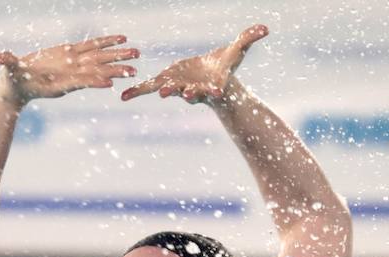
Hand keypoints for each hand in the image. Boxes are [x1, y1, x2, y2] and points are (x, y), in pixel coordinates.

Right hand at [0, 34, 138, 102]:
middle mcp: (71, 74)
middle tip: (135, 70)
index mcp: (59, 82)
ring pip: (100, 60)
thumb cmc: (14, 80)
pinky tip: (122, 40)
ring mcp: (74, 64)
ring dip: (119, 57)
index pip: (78, 81)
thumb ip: (6, 63)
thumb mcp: (9, 71)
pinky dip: (107, 44)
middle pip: (97, 71)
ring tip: (137, 54)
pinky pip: (94, 48)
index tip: (108, 83)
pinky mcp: (72, 54)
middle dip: (116, 70)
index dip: (92, 82)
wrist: (19, 84)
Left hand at [120, 24, 267, 104]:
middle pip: (191, 92)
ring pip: (170, 90)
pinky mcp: (165, 82)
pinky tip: (123, 96)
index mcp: (211, 83)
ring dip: (164, 91)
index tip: (216, 90)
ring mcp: (178, 87)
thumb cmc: (225, 66)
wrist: (210, 79)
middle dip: (188, 93)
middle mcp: (194, 89)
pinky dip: (137, 92)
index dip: (215, 88)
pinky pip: (149, 88)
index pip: (214, 87)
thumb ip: (249, 39)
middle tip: (185, 94)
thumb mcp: (237, 52)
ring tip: (158, 93)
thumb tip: (265, 28)